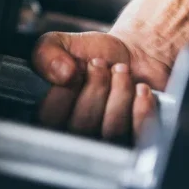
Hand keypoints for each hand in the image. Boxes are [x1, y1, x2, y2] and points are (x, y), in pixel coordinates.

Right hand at [31, 31, 170, 140]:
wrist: (134, 55)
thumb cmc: (94, 54)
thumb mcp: (61, 44)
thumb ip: (46, 53)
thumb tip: (62, 74)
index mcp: (52, 119)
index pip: (50, 120)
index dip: (64, 91)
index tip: (75, 69)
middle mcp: (78, 138)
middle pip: (83, 127)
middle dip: (96, 87)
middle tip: (101, 64)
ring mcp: (109, 145)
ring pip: (112, 130)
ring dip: (119, 92)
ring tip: (122, 70)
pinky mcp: (138, 143)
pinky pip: (138, 135)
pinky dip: (141, 108)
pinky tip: (141, 89)